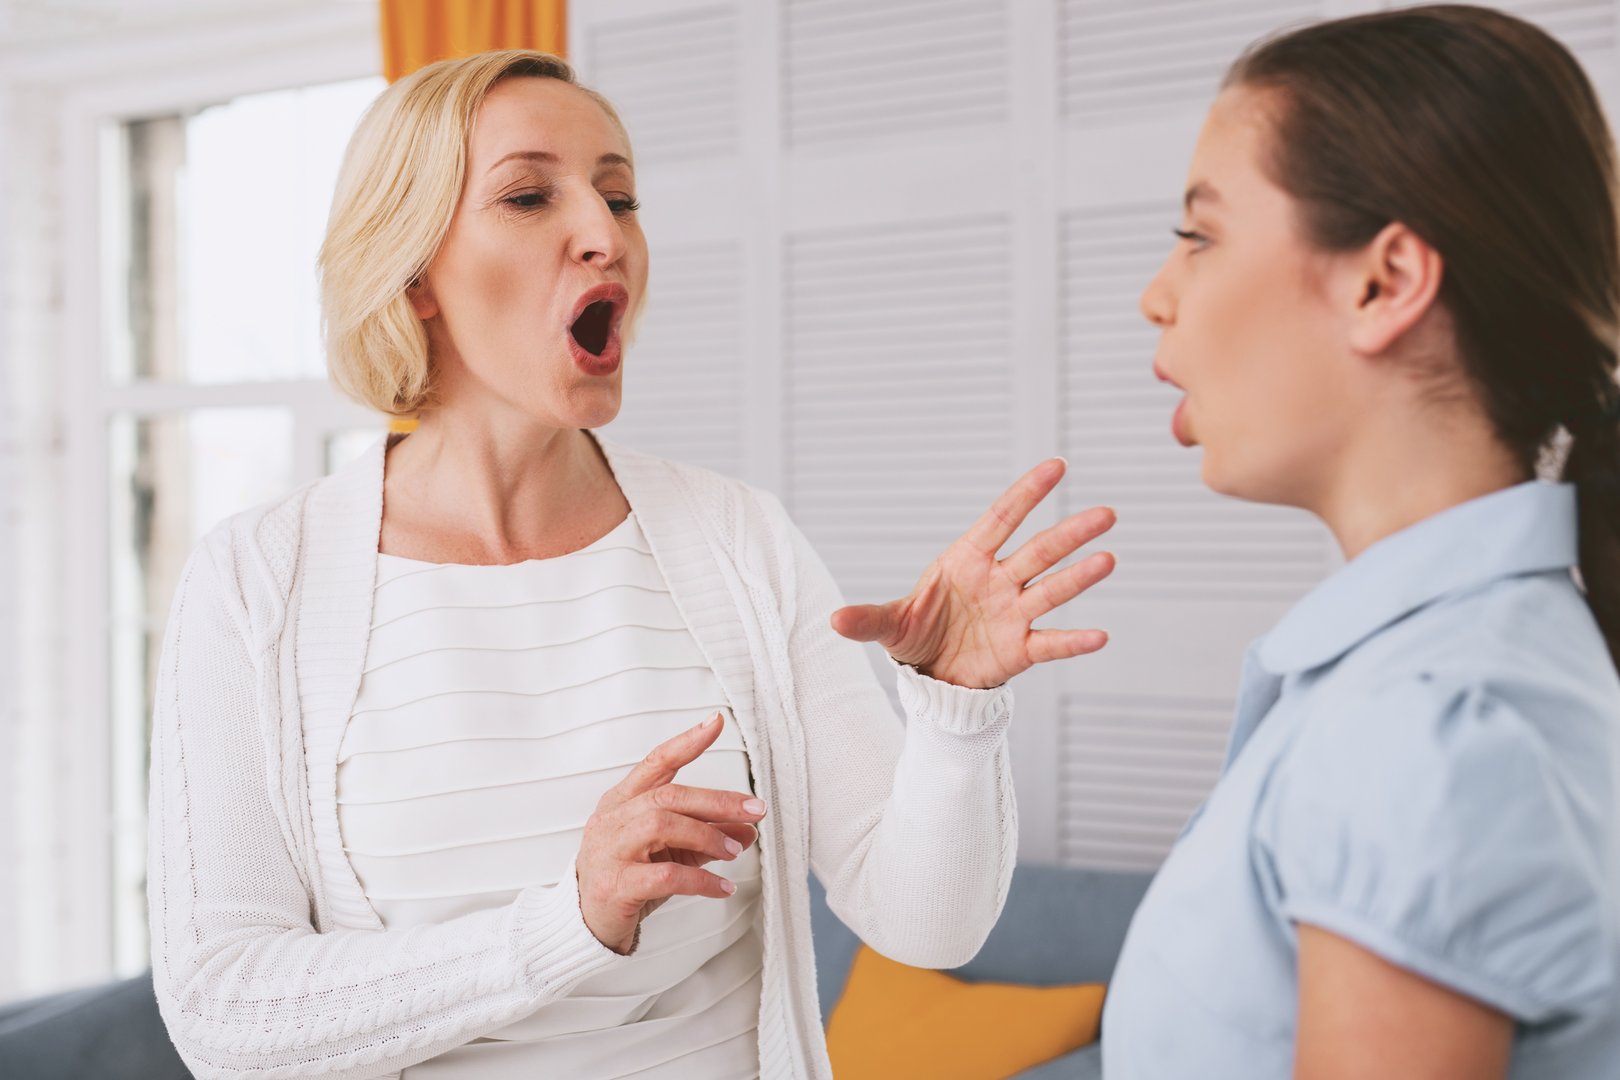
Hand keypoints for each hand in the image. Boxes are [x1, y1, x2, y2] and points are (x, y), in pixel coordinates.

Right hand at [576, 713, 765, 953]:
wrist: (587, 925)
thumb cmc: (628, 880)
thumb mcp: (671, 853)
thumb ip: (706, 837)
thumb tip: (748, 829)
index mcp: (622, 801)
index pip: (656, 762)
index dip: (686, 742)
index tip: (716, 722)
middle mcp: (612, 819)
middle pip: (668, 796)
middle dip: (717, 800)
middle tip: (755, 809)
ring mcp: (609, 850)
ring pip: (661, 826)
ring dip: (706, 836)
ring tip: (735, 851)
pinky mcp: (614, 885)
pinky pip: (664, 875)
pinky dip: (700, 880)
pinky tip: (722, 887)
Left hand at [831, 458, 1115, 688]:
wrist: (932, 677)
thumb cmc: (917, 636)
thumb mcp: (890, 626)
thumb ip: (868, 620)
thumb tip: (834, 621)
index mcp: (966, 561)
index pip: (1001, 519)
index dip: (1028, 493)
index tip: (1058, 466)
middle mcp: (998, 581)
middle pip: (1038, 551)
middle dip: (1070, 533)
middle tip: (1107, 514)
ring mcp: (1013, 613)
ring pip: (1051, 589)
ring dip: (1079, 576)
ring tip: (1108, 559)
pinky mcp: (1020, 649)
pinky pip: (1051, 642)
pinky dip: (1074, 641)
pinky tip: (1101, 636)